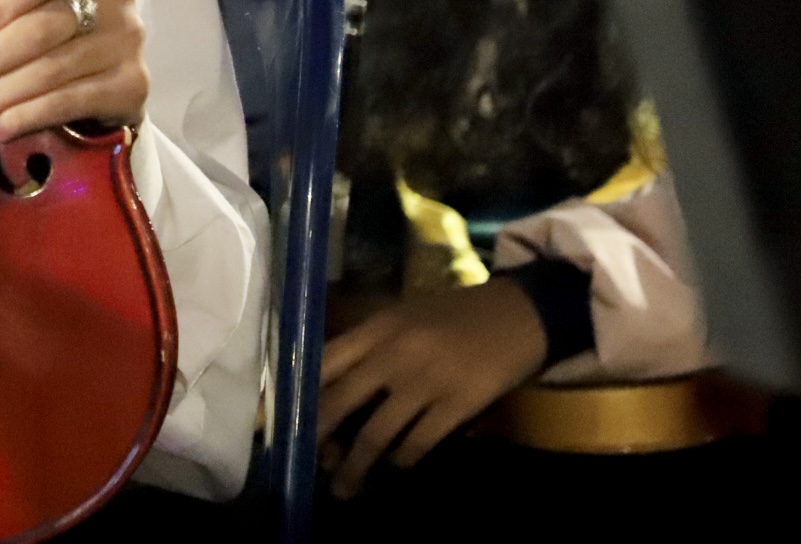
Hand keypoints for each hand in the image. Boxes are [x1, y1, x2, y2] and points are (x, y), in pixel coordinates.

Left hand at [0, 0, 146, 143]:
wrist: (110, 69)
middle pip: (40, 30)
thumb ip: (1, 15)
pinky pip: (68, 103)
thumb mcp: (31, 5)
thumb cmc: (55, 29)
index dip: (0, 5)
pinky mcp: (131, 84)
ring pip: (49, 72)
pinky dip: (23, 118)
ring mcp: (125, 41)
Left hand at [317, 279, 548, 497]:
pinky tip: (396, 466)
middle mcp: (394, 353)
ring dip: (356, 466)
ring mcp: (426, 381)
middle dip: (318, 438)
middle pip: (339, 402)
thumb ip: (370, 346)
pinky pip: (417, 444)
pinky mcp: (458, 405)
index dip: (300, 395)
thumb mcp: (405, 317)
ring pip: (375, 434)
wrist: (519, 313)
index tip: (280, 419)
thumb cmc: (457, 315)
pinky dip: (402, 460)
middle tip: (306, 462)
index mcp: (378, 327)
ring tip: (344, 487)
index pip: (323, 362)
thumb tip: (330, 384)